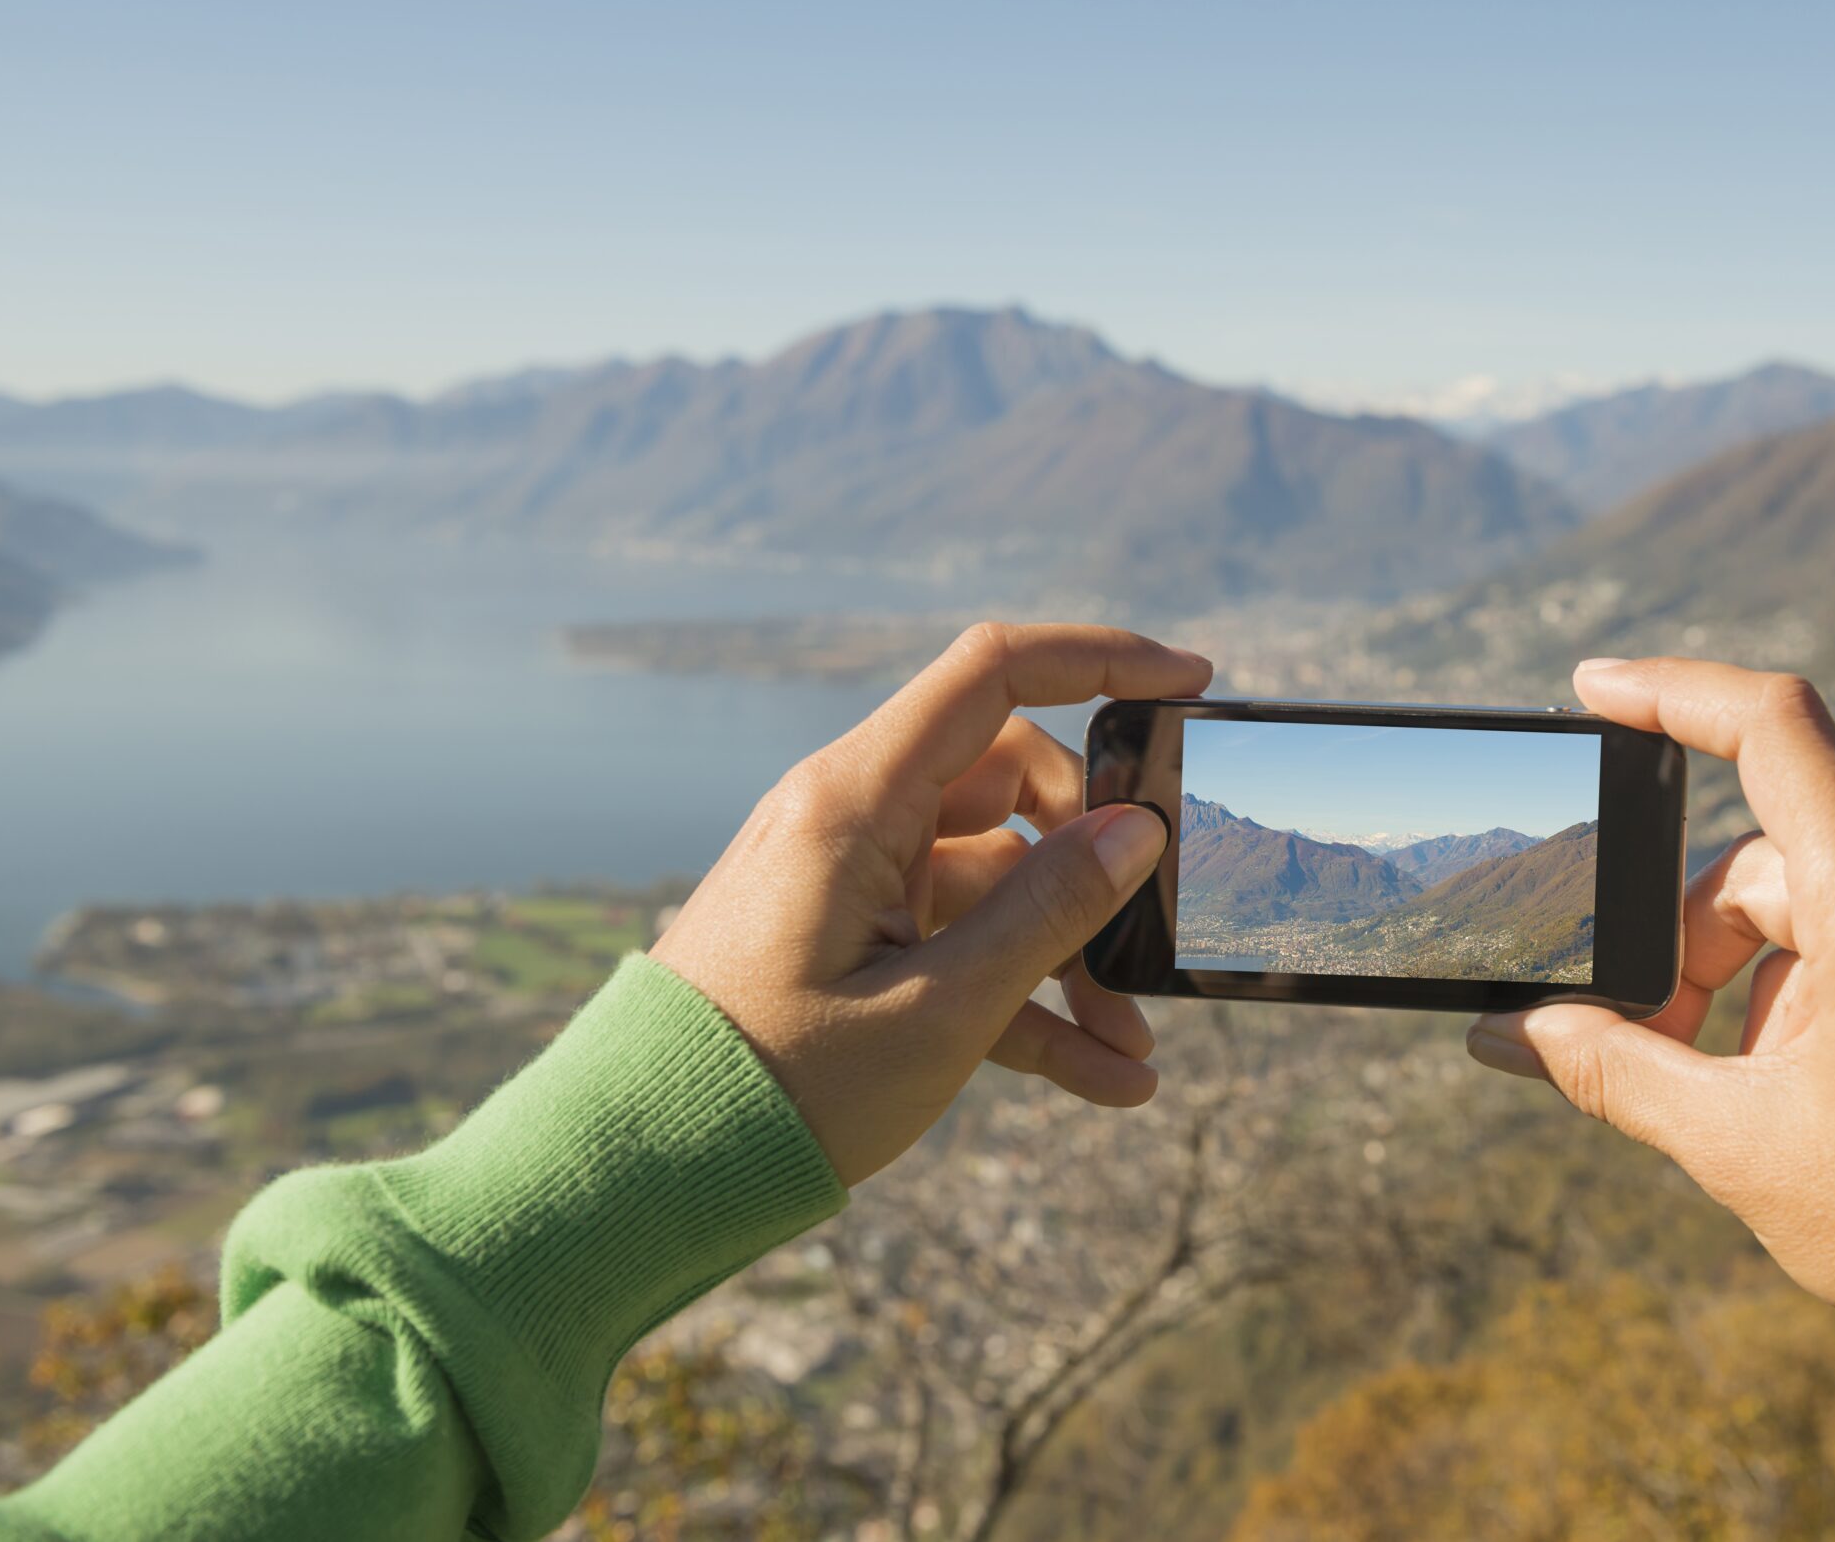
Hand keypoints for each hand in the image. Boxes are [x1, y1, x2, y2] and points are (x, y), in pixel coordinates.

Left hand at [651, 622, 1210, 1185]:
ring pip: (998, 879)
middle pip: (1014, 786)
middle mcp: (852, 820)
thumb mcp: (940, 1009)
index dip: (1098, 660)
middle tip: (1145, 939)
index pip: (993, 676)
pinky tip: (1102, 1077)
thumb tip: (1136, 832)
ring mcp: (853, 882)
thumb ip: (1047, 913)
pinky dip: (1026, 1002)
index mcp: (855, 801)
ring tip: (1131, 1045)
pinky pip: (961, 945)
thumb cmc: (780, 1088)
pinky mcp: (852, 944)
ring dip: (1071, 957)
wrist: (646, 1173)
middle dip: (1095, 863)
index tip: (1188, 681)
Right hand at [1467, 658, 1834, 1308]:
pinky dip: (1813, 998)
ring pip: (1813, 911)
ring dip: (1748, 987)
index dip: (1672, 691)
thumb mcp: (1735, 1144)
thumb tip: (1508, 1031)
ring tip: (1742, 1103)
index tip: (1593, 692)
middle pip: (1764, 863)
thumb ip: (1611, 1067)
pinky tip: (1809, 1098)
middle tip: (1652, 1052)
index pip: (1773, 731)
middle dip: (1687, 950)